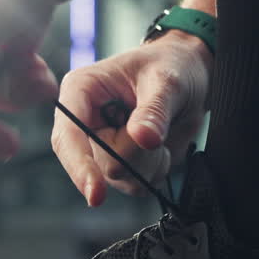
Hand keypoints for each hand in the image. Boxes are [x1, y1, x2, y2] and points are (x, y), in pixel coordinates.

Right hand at [51, 31, 212, 205]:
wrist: (189, 78)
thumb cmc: (172, 64)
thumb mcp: (167, 80)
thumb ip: (154, 110)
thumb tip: (143, 138)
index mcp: (81, 91)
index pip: (68, 135)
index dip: (79, 164)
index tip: (97, 194)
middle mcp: (85, 121)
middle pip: (100, 164)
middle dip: (135, 154)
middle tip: (155, 127)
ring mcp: (101, 146)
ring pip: (118, 178)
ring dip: (147, 163)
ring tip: (157, 131)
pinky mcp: (119, 163)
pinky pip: (135, 185)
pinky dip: (155, 170)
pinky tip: (159, 146)